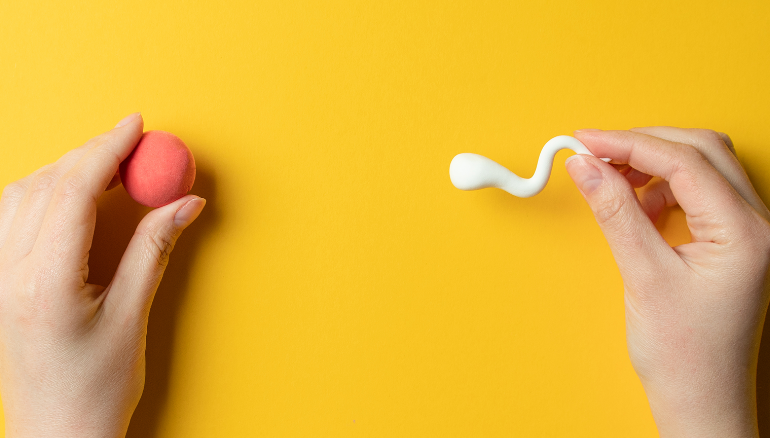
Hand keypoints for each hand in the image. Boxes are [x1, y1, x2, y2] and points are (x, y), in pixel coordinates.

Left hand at [0, 113, 205, 436]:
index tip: (135, 126)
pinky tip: (71, 194)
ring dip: (67, 170)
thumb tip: (184, 203)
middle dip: (93, 154)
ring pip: (21, 194)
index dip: (107, 150)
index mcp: (44, 283)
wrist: (58, 433)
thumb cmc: (95, 389)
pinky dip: (45, 192)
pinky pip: (11, 215)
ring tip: (111, 166)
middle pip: (46, 185)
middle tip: (136, 145)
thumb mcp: (134, 316)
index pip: (73, 192)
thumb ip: (155, 249)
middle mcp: (8, 273)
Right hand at [565, 127, 769, 436]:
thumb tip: (586, 167)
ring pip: (701, 166)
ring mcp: (746, 230)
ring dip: (653, 165)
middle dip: (643, 144)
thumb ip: (614, 213)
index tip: (585, 141)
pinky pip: (698, 192)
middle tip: (594, 153)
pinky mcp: (729, 239)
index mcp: (744, 232)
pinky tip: (637, 208)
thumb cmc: (684, 352)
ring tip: (612, 183)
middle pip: (700, 150)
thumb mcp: (643, 276)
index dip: (628, 143)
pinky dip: (662, 188)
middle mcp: (756, 223)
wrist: (700, 396)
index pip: (684, 161)